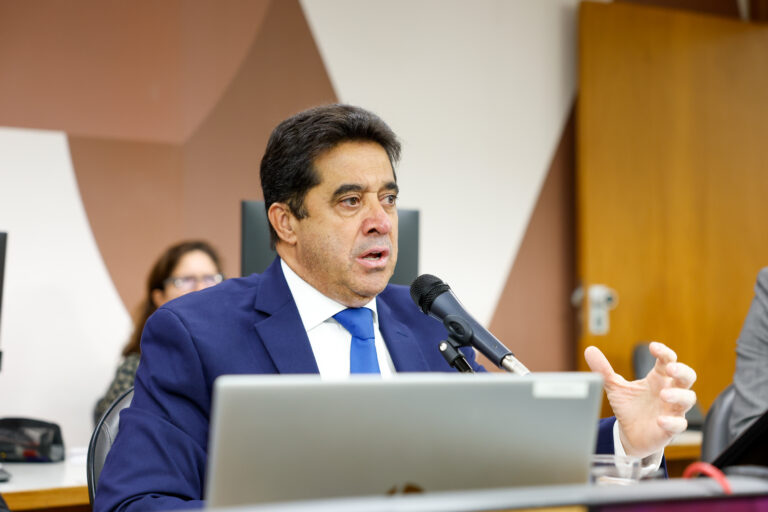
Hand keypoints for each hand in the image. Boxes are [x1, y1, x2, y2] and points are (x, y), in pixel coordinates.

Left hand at [584, 341, 696, 457]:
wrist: (629, 434)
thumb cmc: (628, 406)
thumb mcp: (614, 386)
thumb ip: (603, 369)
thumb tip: (589, 349)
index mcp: (658, 378)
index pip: (668, 360)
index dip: (664, 352)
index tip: (653, 347)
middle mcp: (669, 391)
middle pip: (687, 377)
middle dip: (682, 371)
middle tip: (670, 368)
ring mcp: (672, 409)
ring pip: (688, 399)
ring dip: (678, 395)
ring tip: (663, 395)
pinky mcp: (671, 428)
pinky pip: (679, 424)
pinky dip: (672, 422)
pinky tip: (660, 420)